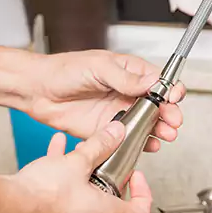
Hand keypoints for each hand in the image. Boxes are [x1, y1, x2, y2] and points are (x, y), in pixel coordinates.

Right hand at [0, 121, 151, 212]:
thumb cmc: (42, 194)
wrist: (10, 205)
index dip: (143, 194)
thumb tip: (115, 134)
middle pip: (111, 200)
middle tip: (106, 157)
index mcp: (104, 212)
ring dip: (84, 171)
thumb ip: (100, 145)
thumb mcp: (78, 161)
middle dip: (108, 174)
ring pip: (85, 192)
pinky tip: (55, 150)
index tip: (136, 175)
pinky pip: (63, 190)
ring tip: (78, 151)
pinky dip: (63, 171)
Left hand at [25, 50, 185, 151]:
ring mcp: (117, 111)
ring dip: (158, 130)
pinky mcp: (105, 130)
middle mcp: (125, 92)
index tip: (174, 97)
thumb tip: (150, 82)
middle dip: (168, 113)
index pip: (157, 80)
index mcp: (128, 72)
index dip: (169, 89)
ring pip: (145, 124)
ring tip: (165, 135)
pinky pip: (127, 139)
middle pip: (156, 105)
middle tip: (172, 121)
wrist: (37, 90)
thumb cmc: (63, 70)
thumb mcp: (98, 67)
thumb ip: (125, 78)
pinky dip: (140, 143)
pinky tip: (148, 145)